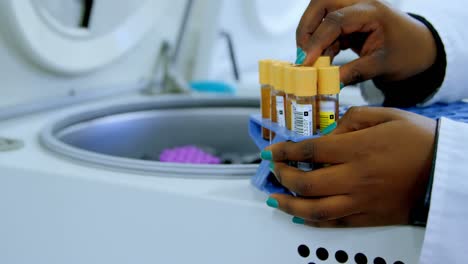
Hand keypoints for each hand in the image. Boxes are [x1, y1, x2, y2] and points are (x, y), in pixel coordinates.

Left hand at [262, 107, 436, 226]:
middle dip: (283, 176)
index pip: (310, 151)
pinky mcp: (369, 217)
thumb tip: (326, 133)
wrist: (445, 170)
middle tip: (274, 170)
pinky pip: (335, 223)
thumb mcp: (385, 115)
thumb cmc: (418, 139)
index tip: (271, 152)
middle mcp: (355, 177)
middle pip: (306, 182)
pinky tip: (300, 217)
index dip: (284, 151)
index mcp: (357, 149)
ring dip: (289, 205)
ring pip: (316, 209)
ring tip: (274, 199)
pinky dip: (313, 221)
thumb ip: (351, 120)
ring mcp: (361, 201)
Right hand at [296, 0, 436, 84]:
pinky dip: (320, 42)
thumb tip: (328, 82)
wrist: (419, 47)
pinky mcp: (348, 19)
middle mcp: (360, 3)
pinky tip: (323, 60)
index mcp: (372, 11)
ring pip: (320, 12)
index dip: (317, 41)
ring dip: (311, 34)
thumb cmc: (406, 53)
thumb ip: (354, 73)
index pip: (336, 20)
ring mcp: (353, 9)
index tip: (306, 62)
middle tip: (303, 53)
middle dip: (307, 28)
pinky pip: (326, 26)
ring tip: (312, 59)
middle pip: (321, 3)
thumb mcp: (382, 66)